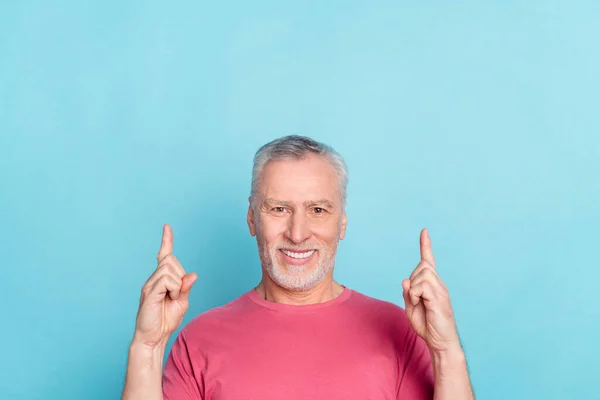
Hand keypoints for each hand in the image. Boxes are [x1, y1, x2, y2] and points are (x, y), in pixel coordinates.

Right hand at [132, 224, 197, 348]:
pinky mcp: (149, 291)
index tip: (167, 226)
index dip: (166, 240)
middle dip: (180, 275)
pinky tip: (170, 298)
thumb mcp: (182, 302)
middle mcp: (153, 278)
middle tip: (176, 295)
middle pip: (171, 260)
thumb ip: (186, 288)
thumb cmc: (166, 320)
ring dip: (177, 284)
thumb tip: (192, 274)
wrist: (153, 337)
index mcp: (161, 279)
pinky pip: (166, 280)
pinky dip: (174, 289)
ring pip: (169, 268)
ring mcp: (150, 284)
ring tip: (172, 298)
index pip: (164, 255)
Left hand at [402, 228, 459, 352]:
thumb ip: (407, 293)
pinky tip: (420, 303)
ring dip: (413, 289)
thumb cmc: (427, 325)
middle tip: (415, 299)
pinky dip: (415, 294)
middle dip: (412, 280)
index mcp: (432, 284)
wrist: (440, 342)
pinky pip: (421, 286)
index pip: (428, 261)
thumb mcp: (411, 308)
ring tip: (418, 302)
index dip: (425, 245)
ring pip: (421, 274)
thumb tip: (406, 279)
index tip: (424, 231)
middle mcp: (439, 284)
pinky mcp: (440, 298)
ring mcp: (441, 290)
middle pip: (421, 266)